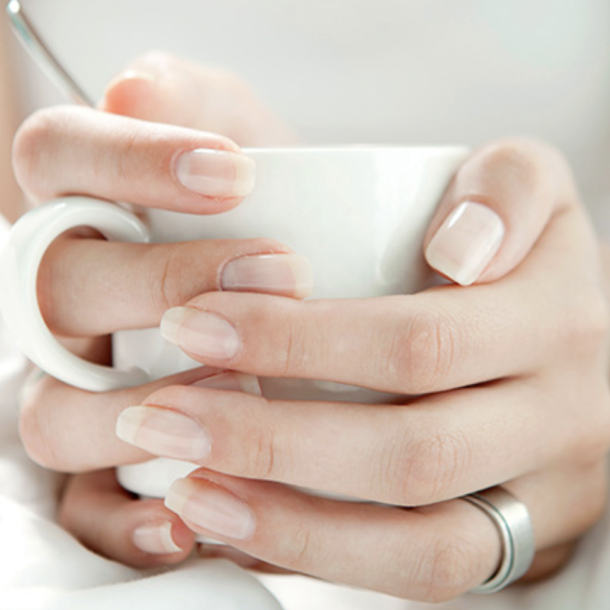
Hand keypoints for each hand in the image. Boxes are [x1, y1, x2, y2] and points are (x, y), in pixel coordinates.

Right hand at [14, 53, 305, 567]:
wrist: (305, 291)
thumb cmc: (269, 214)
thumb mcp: (241, 138)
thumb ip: (196, 101)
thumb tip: (134, 87)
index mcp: (84, 210)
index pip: (58, 156)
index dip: (131, 159)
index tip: (235, 171)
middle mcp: (65, 302)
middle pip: (61, 286)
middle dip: (167, 281)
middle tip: (279, 271)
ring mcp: (77, 386)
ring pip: (57, 409)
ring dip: (145, 406)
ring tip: (248, 393)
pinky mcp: (105, 466)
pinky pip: (83, 506)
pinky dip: (125, 519)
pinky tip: (189, 516)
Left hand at [114, 140, 608, 599]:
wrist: (575, 342)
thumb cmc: (524, 256)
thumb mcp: (529, 191)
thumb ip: (504, 188)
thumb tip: (456, 246)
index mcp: (558, 316)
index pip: (419, 342)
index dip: (299, 343)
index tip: (195, 325)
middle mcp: (565, 414)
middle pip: (410, 450)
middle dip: (272, 440)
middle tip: (160, 415)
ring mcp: (545, 492)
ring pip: (422, 544)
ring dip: (293, 525)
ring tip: (189, 490)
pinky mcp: (517, 542)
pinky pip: (424, 575)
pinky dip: (330, 560)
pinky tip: (245, 529)